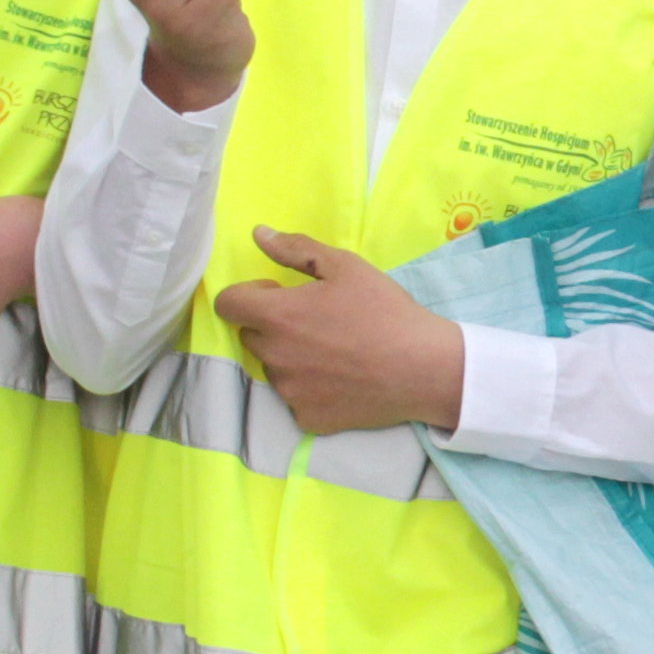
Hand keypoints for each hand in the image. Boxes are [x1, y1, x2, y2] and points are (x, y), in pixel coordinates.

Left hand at [217, 225, 462, 434]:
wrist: (425, 369)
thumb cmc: (386, 312)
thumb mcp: (346, 267)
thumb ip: (296, 249)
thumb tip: (258, 234)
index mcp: (278, 316)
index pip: (229, 304)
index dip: (250, 295)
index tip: (279, 295)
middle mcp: (274, 357)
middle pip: (252, 336)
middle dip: (273, 326)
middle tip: (317, 323)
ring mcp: (289, 392)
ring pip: (274, 369)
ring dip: (291, 358)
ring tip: (334, 353)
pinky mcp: (307, 419)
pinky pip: (296, 398)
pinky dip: (311, 388)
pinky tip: (342, 380)